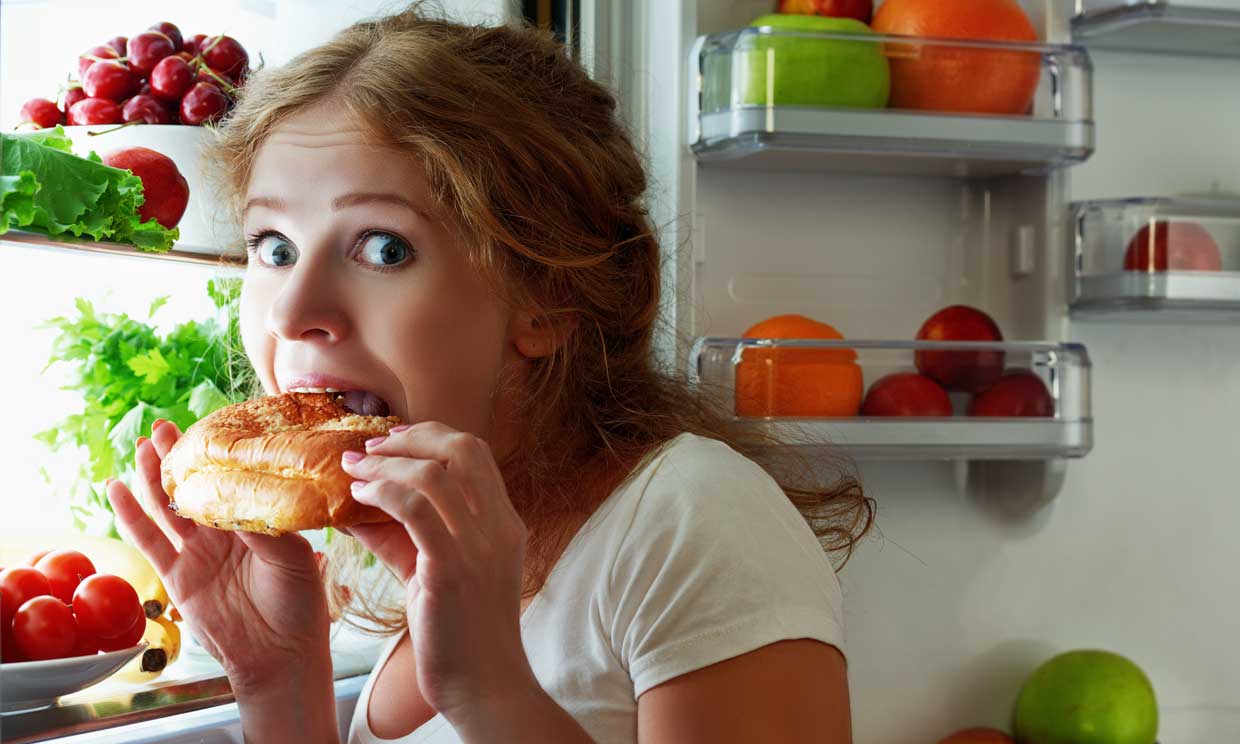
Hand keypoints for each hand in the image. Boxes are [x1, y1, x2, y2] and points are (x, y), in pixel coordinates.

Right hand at [106, 419, 331, 691]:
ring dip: (154, 477)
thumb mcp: (292, 556)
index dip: (215, 456)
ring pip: (169, 507)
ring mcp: (199, 553)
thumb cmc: (299, 604)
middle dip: (179, 457)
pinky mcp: (178, 576)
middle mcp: (226, 533)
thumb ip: (262, 526)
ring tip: (142, 445)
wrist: (281, 655)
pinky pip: (149, 540)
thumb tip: (238, 495)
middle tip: (163, 426)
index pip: (231, 479)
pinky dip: (130, 514)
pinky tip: (116, 488)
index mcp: (257, 521)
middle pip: (196, 487)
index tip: (204, 427)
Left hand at [341, 422, 537, 721]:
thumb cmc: (460, 633)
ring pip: (433, 473)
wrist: (484, 684)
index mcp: (504, 522)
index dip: (432, 435)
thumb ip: (405, 536)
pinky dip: (382, 493)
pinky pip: (415, 510)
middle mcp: (498, 526)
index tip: (394, 439)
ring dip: (386, 464)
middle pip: (462, 447)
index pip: (476, 452)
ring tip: (354, 470)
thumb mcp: (439, 572)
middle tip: (370, 447)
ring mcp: (478, 546)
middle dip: (411, 437)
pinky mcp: (451, 568)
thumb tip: (358, 508)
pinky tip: (358, 498)